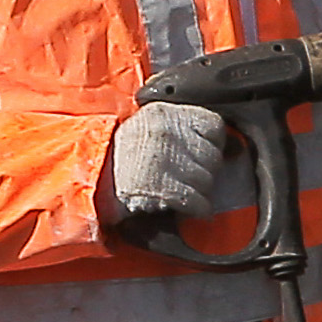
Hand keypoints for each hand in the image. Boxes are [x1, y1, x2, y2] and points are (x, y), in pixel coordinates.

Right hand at [106, 101, 240, 228]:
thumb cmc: (120, 156)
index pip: (214, 125)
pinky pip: (198, 201)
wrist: (88, 180)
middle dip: (205, 171)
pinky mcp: (162, 188)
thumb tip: (233, 148)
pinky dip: (198, 208)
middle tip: (185, 176)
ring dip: (199, 191)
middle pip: (212, 157)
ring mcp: (164, 160)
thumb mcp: (149, 127)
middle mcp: (166, 133)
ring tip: (180, 189)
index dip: (212, 144)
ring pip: (208, 180)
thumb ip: (184, 129)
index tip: (202, 152)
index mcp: (164, 113)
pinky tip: (189, 207)